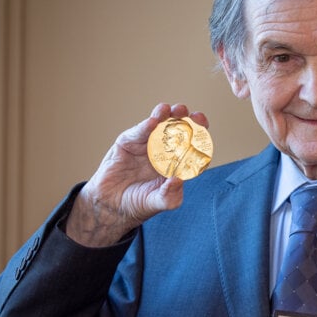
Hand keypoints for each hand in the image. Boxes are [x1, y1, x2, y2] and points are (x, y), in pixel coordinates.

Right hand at [66, 103, 207, 246]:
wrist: (111, 205)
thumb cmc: (139, 203)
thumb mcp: (160, 202)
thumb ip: (170, 195)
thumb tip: (178, 179)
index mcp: (176, 163)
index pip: (192, 146)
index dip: (200, 136)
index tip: (205, 130)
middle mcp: (163, 150)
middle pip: (178, 130)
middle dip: (187, 120)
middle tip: (193, 116)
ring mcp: (146, 144)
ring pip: (158, 125)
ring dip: (166, 115)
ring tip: (171, 111)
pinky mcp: (128, 142)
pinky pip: (138, 132)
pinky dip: (145, 126)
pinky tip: (152, 122)